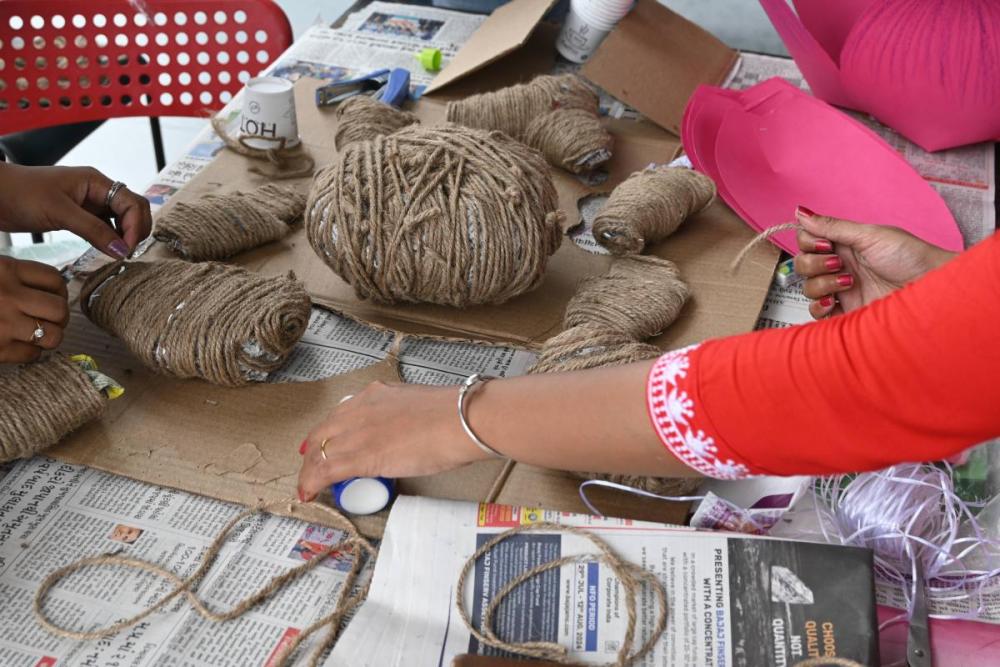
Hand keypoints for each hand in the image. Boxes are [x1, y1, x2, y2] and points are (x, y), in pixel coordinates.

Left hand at [0, 164, 151, 258]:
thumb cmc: (21, 194)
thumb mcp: (59, 212)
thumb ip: (93, 230)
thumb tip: (122, 249)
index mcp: (96, 182)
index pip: (132, 202)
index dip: (135, 225)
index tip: (126, 248)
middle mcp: (97, 191)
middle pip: (132, 210)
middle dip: (136, 230)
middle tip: (127, 252)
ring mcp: (89, 204)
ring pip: (120, 220)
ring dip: (125, 236)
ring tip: (119, 254)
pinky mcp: (79, 216)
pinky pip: (105, 227)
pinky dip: (110, 239)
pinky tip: (106, 250)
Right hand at [0, 257, 68, 362]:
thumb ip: (15, 277)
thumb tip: (53, 289)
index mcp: (5, 270)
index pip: (54, 279)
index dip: (60, 291)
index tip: (53, 297)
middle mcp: (8, 295)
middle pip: (60, 309)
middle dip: (58, 317)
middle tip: (46, 319)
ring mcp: (3, 324)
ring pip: (53, 336)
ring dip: (47, 336)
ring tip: (33, 333)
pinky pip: (32, 355)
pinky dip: (27, 352)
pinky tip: (15, 344)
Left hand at [296, 381, 487, 500]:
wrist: (461, 420)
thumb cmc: (454, 415)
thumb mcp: (420, 405)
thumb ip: (407, 416)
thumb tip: (410, 432)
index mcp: (376, 394)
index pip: (340, 414)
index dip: (327, 432)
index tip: (324, 443)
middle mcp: (361, 409)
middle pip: (322, 433)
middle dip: (312, 454)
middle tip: (311, 470)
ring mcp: (358, 432)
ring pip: (318, 453)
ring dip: (310, 472)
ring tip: (308, 488)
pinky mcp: (361, 456)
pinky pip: (324, 471)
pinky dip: (311, 484)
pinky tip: (308, 494)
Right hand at [793, 207, 956, 318]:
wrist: (931, 288)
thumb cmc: (912, 258)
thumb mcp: (870, 236)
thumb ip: (833, 226)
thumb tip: (802, 211)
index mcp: (845, 243)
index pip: (807, 239)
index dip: (809, 242)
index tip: (826, 244)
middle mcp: (840, 265)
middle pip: (802, 264)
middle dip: (814, 264)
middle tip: (839, 263)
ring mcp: (841, 289)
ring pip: (807, 287)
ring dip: (821, 284)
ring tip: (849, 282)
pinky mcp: (845, 311)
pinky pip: (816, 312)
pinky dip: (818, 307)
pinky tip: (833, 302)